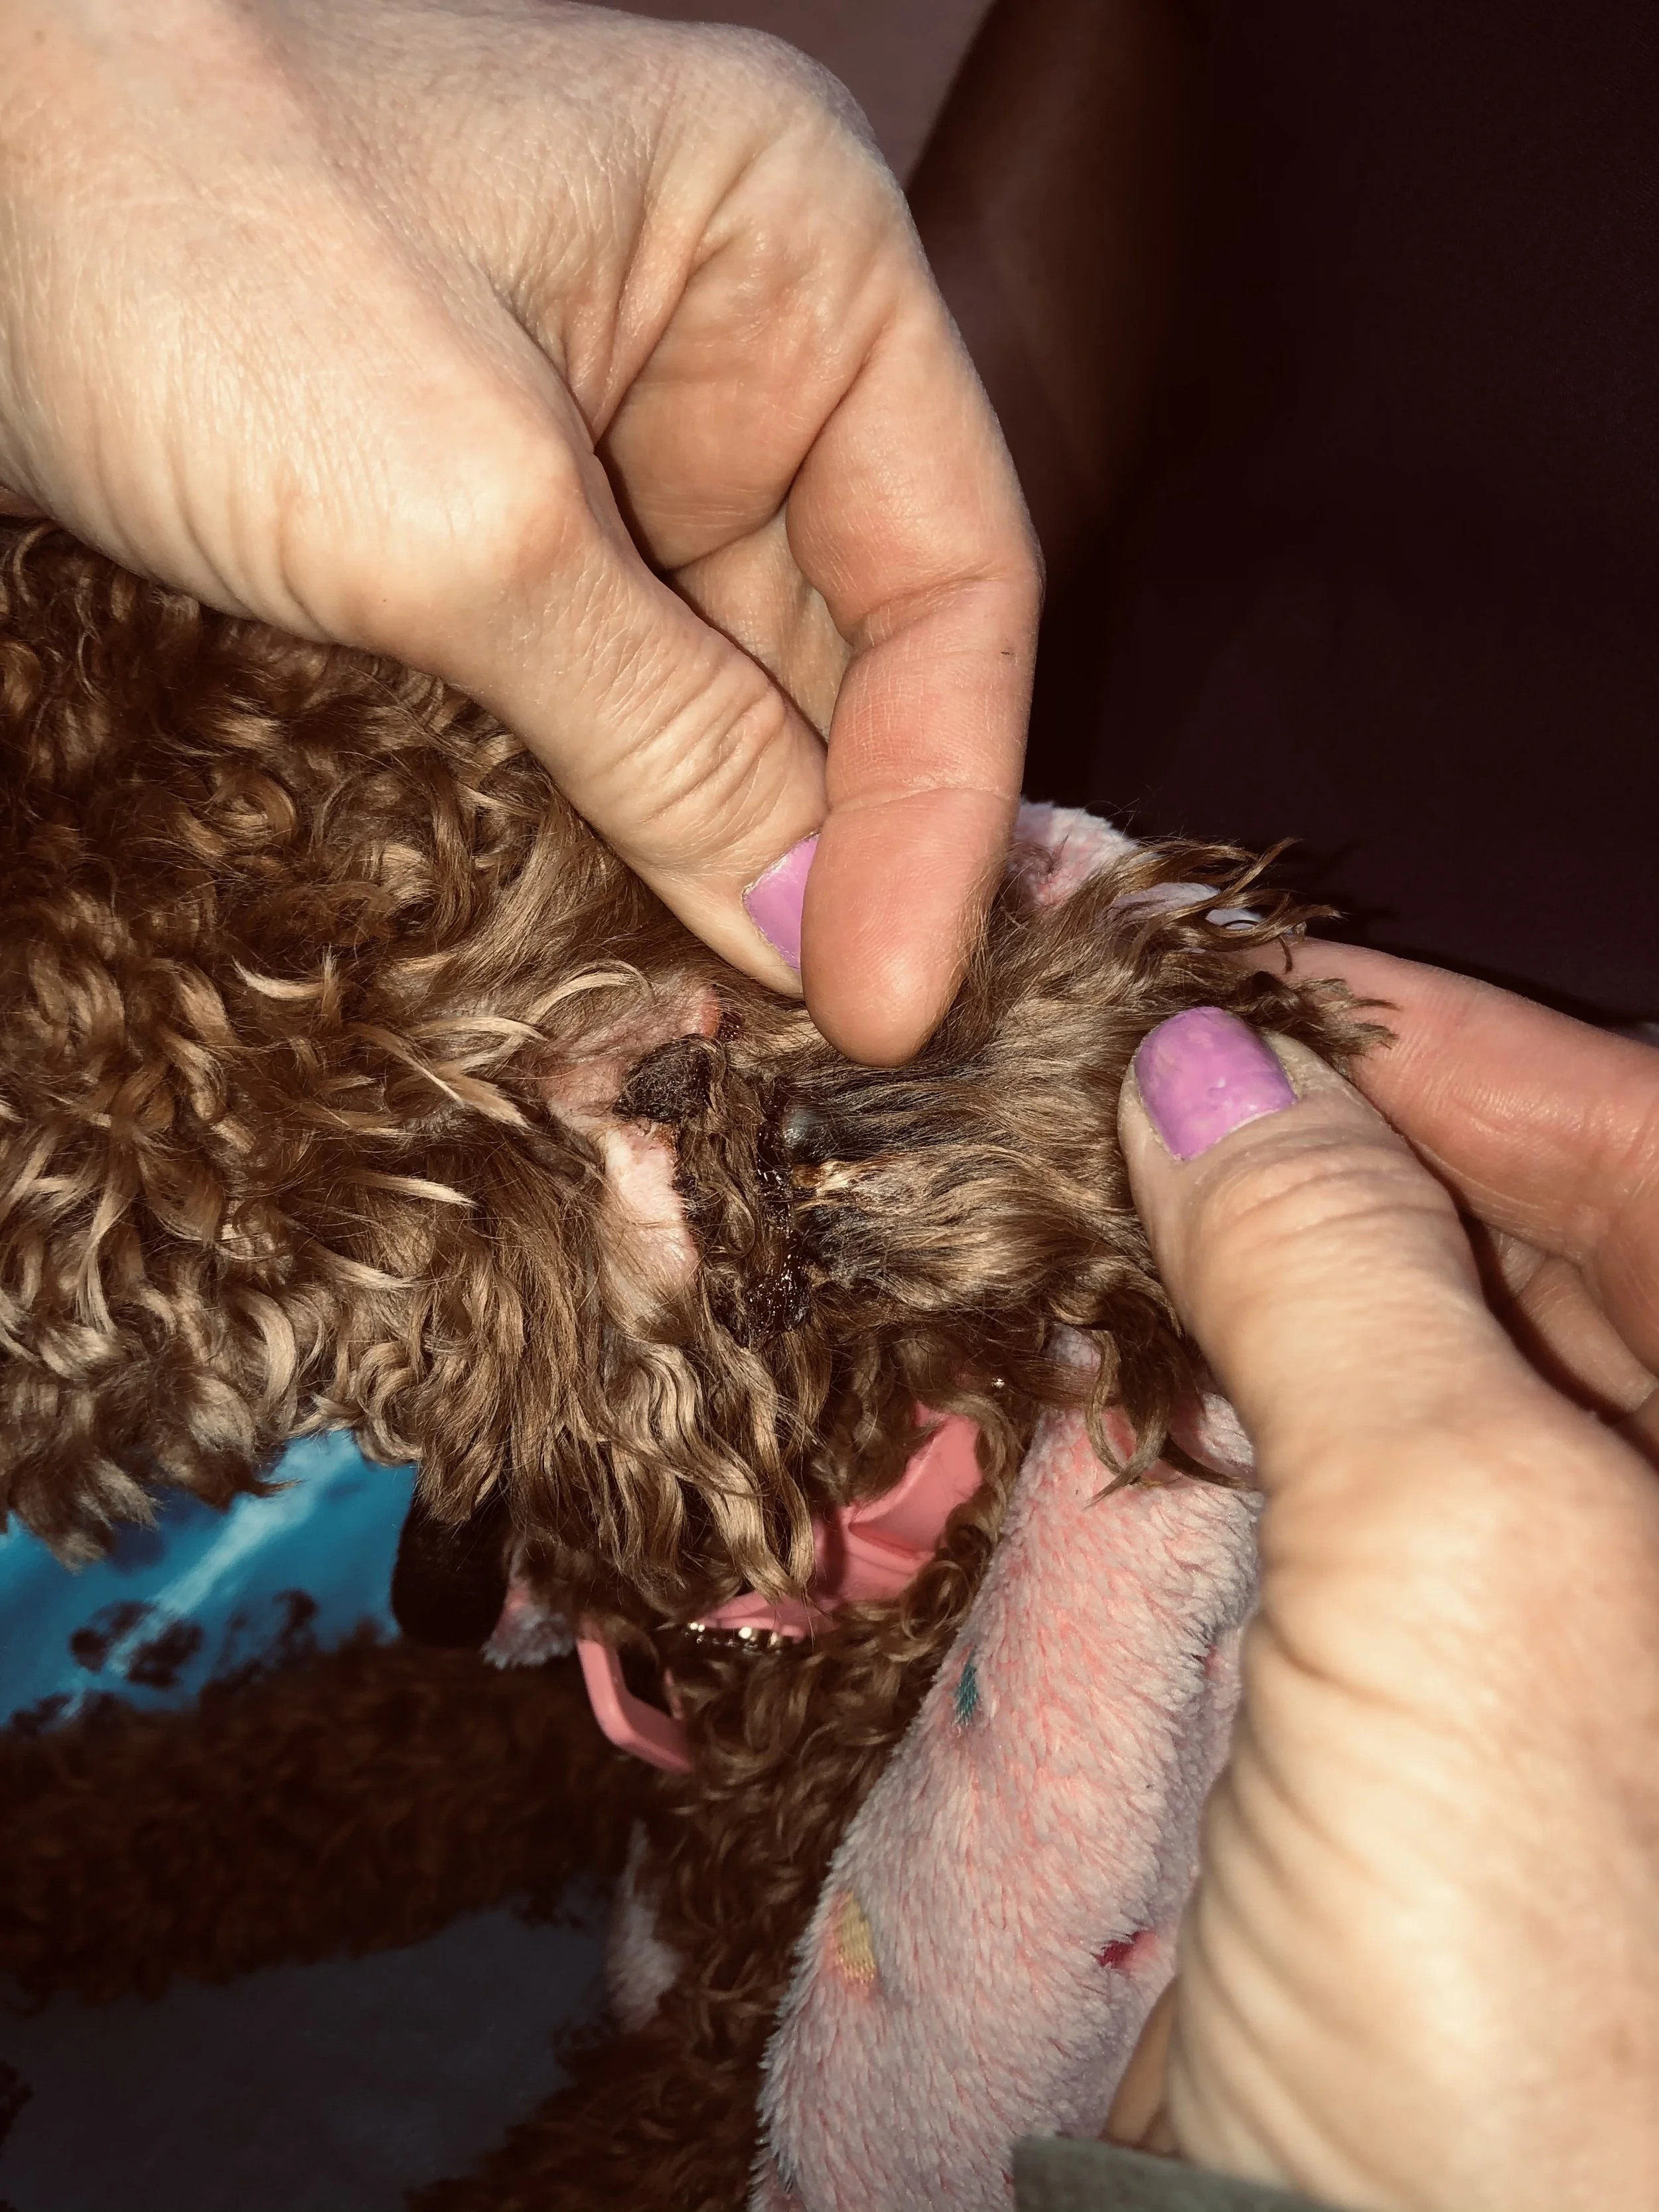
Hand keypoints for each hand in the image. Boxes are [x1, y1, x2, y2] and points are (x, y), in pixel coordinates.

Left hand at [0, 0, 1038, 1062]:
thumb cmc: (170, 226)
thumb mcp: (460, 515)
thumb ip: (667, 734)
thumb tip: (806, 938)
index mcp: (794, 256)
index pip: (954, 573)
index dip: (942, 807)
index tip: (892, 1002)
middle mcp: (732, 348)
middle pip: (856, 655)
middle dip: (836, 856)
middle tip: (827, 1060)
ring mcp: (613, 441)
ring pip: (731, 699)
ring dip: (728, 867)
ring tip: (733, 1039)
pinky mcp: (498, 528)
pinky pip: (611, 705)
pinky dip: (621, 828)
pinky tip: (626, 953)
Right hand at [1107, 1006, 1658, 2210]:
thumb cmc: (1522, 1974)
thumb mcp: (1454, 1553)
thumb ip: (1340, 1267)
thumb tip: (1198, 1066)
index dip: (1469, 1049)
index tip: (1259, 969)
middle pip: (1561, 1248)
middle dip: (1363, 1136)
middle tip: (1157, 1044)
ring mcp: (1588, 1625)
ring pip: (1449, 1352)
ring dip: (1292, 1248)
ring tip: (1127, 1150)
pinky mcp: (1457, 1702)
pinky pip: (1369, 1468)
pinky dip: (1260, 1377)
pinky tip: (1151, 1315)